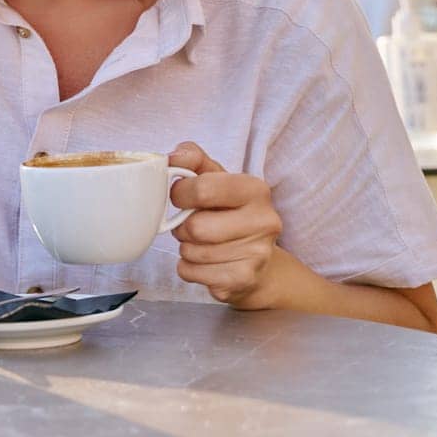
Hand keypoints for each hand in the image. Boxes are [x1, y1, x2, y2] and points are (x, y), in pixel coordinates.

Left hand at [168, 143, 284, 308]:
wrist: (259, 261)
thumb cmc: (229, 212)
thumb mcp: (215, 178)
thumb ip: (192, 159)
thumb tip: (171, 157)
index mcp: (256, 189)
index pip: (202, 189)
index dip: (180, 194)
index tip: (181, 197)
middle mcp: (265, 221)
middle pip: (195, 227)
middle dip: (183, 227)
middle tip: (191, 225)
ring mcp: (258, 254)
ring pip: (191, 251)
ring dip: (186, 247)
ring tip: (201, 243)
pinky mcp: (244, 279)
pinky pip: (190, 272)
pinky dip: (188, 268)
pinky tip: (205, 262)